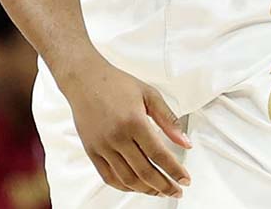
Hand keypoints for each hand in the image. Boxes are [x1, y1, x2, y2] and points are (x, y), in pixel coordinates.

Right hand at [58, 56, 191, 197]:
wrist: (85, 79)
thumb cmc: (117, 84)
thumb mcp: (149, 94)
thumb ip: (168, 120)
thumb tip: (185, 143)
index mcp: (134, 121)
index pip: (159, 154)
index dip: (175, 171)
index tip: (185, 179)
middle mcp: (117, 137)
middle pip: (145, 172)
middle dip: (164, 186)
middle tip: (177, 191)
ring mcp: (102, 146)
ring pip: (128, 179)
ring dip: (147, 189)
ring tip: (160, 191)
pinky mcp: (92, 151)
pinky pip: (109, 177)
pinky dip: (125, 186)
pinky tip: (137, 186)